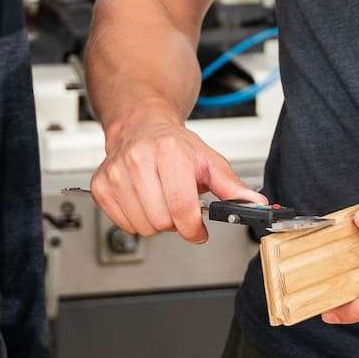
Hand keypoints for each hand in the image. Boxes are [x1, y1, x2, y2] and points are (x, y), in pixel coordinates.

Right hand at [93, 115, 263, 243]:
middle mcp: (139, 159)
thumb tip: (256, 204)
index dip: (193, 228)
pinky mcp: (102, 184)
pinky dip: (135, 220)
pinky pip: (123, 224)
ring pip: (142, 227)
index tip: (198, 231)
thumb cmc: (175, 145)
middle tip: (176, 206)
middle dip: (174, 222)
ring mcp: (117, 172)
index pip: (182, 207)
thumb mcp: (209, 161)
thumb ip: (232, 187)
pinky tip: (142, 200)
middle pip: (161, 221)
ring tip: (159, 200)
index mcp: (170, 152)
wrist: (141, 126)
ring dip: (155, 222)